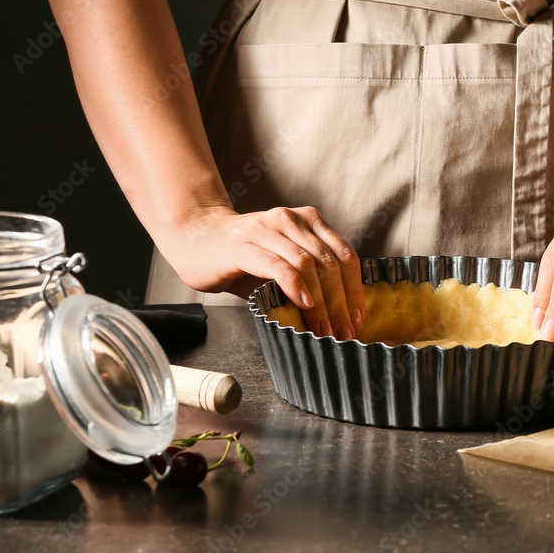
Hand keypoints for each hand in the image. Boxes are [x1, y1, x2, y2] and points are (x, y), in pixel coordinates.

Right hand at [164, 206, 364, 339]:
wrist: (196, 238)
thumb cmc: (241, 258)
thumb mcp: (282, 264)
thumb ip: (307, 279)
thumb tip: (337, 316)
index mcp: (308, 222)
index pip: (344, 255)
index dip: (354, 290)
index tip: (358, 319)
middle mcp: (291, 220)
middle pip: (329, 263)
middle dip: (340, 302)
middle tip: (343, 332)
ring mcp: (267, 229)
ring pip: (307, 264)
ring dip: (321, 302)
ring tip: (324, 329)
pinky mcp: (242, 244)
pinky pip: (276, 264)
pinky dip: (294, 285)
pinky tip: (304, 304)